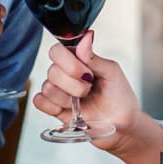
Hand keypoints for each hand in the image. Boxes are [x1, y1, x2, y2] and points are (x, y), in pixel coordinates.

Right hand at [33, 31, 143, 152]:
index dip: (68, 62)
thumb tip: (85, 37)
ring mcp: (59, 91)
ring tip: (82, 102)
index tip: (86, 73)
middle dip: (73, 84)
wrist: (123, 125)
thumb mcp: (112, 73)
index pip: (57, 50)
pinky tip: (68, 109)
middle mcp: (65, 73)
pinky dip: (52, 106)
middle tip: (89, 90)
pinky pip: (39, 101)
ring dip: (67, 97)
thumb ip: (94, 57)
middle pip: (52, 71)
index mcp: (78, 60)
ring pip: (47, 87)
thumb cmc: (120, 97)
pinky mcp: (55, 108)